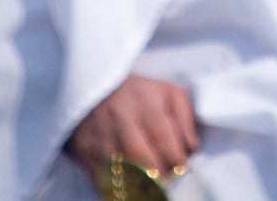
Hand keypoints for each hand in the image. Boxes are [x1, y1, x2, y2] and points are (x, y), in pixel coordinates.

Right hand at [66, 73, 198, 184]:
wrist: (95, 91)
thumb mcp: (168, 93)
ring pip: (119, 169)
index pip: (163, 135)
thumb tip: (191, 148)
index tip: (182, 166)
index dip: (176, 157)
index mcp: (144, 102)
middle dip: (158, 173)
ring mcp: (100, 136)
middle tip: (167, 179)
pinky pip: (102, 178)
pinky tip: (131, 187)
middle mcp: (120, 118)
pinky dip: (118, 187)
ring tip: (151, 186)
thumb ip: (185, 119)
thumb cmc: (140, 95)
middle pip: (139, 155)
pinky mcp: (85, 152)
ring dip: (139, 183)